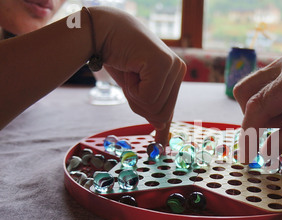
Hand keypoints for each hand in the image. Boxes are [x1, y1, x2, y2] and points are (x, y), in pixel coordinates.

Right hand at [92, 7, 185, 145]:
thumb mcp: (136, 88)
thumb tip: (161, 127)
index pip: (166, 113)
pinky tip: (130, 66)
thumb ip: (151, 107)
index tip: (149, 118)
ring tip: (130, 69)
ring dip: (133, 93)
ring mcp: (173, 66)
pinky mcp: (163, 64)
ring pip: (154, 106)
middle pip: (162, 114)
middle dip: (139, 103)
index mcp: (175, 76)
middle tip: (131, 78)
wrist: (103, 31)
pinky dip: (131, 87)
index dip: (149, 114)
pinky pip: (147, 97)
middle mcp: (179, 70)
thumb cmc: (118, 58)